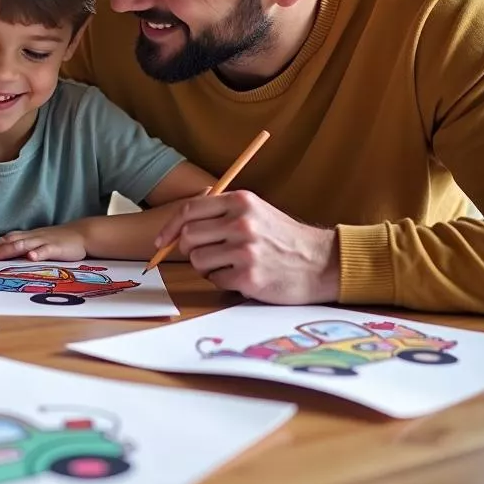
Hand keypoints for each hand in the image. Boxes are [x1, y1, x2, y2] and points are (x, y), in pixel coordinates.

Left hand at [0, 222, 87, 261]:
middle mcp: (33, 237)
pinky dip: (37, 253)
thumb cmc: (59, 241)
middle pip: (11, 241)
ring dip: (10, 250)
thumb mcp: (39, 242)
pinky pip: (46, 250)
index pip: (7, 238)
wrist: (82, 234)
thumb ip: (24, 247)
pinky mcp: (56, 248)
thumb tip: (5, 256)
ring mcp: (44, 241)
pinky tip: (31, 258)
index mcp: (28, 236)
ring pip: (24, 244)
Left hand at [153, 191, 339, 303]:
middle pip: (188, 237)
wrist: (321, 263)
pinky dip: (223, 281)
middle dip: (189, 250)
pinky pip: (215, 280)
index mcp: (240, 201)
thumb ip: (220, 212)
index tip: (161, 241)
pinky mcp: (249, 277)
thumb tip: (179, 224)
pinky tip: (243, 276)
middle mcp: (242, 223)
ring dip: (207, 268)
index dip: (169, 227)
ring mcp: (246, 251)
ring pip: (198, 261)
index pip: (189, 211)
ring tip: (228, 265)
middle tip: (205, 255)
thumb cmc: (283, 238)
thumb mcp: (255, 211)